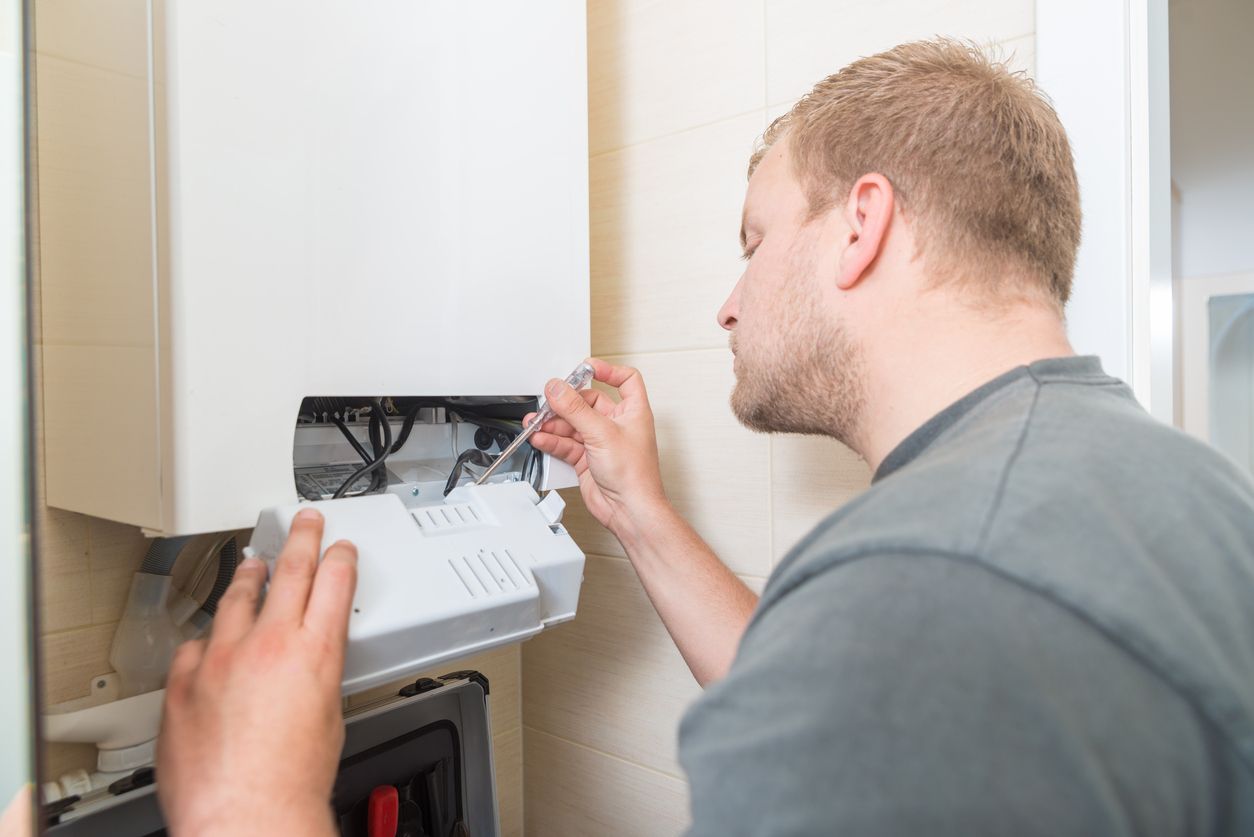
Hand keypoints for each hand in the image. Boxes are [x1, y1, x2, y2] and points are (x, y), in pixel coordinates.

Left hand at [157, 508, 357, 836]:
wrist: (244, 814)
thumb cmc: (290, 782)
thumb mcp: (329, 715)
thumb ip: (317, 675)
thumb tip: (307, 667)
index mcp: (316, 651)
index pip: (333, 582)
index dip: (339, 557)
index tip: (339, 548)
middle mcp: (270, 643)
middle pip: (290, 571)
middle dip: (300, 539)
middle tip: (304, 522)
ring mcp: (223, 657)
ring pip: (238, 597)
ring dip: (250, 575)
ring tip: (254, 562)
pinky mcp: (184, 678)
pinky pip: (196, 644)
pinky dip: (209, 637)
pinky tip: (211, 635)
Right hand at [527, 358, 667, 540]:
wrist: (630, 510)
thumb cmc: (635, 476)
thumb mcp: (601, 433)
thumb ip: (575, 409)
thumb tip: (558, 389)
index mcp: (633, 412)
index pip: (625, 380)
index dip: (607, 370)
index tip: (586, 368)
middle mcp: (617, 425)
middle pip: (587, 403)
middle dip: (566, 403)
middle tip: (548, 401)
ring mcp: (601, 443)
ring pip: (573, 425)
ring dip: (553, 423)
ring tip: (536, 422)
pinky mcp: (587, 459)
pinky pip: (566, 444)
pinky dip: (552, 440)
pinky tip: (540, 438)